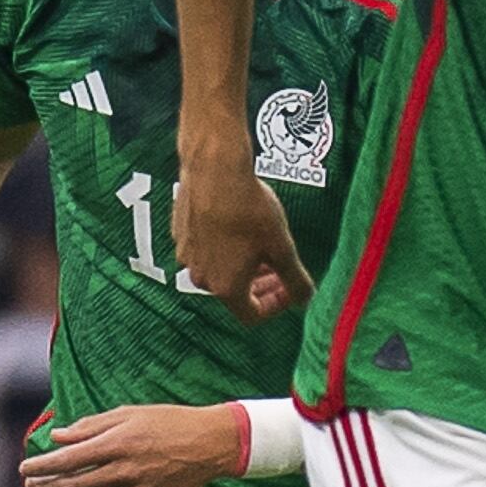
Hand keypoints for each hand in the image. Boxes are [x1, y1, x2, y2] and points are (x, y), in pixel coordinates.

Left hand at [22, 404, 247, 486]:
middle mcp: (123, 471)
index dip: (40, 466)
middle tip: (32, 485)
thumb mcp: (129, 414)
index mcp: (117, 444)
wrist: (212, 443)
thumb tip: (57, 438)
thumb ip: (91, 426)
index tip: (25, 467)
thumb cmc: (170, 422)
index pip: (65, 461)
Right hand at [175, 148, 309, 321]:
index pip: (252, 315)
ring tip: (264, 247)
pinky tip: (241, 228)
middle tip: (282, 270)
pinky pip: (206, 253)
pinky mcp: (180, 236)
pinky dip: (226, 250)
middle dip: (263, 286)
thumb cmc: (249, 210)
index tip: (289, 288)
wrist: (215, 171)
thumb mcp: (282, 248)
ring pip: (220, 272)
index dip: (276, 306)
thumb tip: (305, 300)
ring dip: (245, 268)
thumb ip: (295, 279)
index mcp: (225, 287)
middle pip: (235, 295)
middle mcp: (201, 277)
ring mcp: (187, 256)